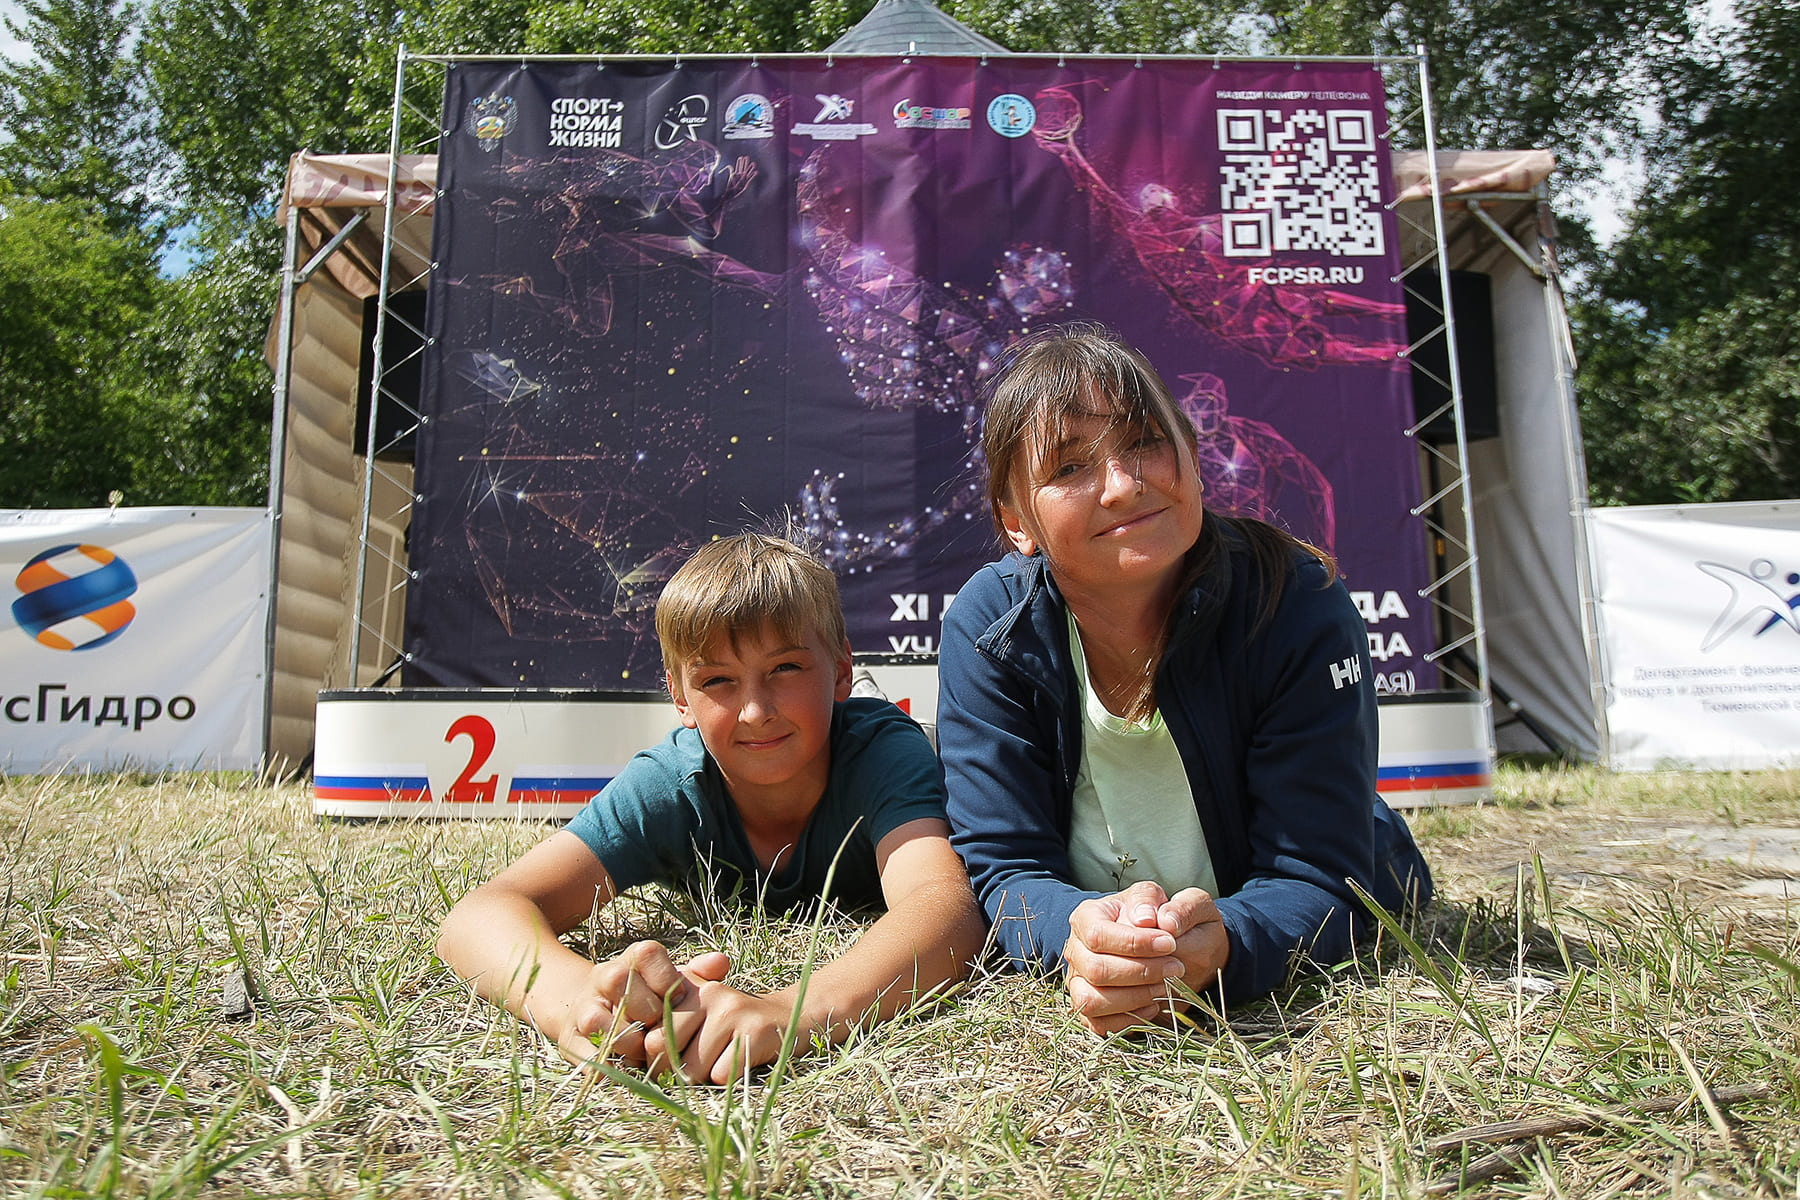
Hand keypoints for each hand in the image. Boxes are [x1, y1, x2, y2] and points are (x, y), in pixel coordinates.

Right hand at [555, 941, 729, 1066]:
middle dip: (650, 1017)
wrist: (591, 1007)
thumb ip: (698, 973)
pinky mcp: (571, 1040)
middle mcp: (605, 976)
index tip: (681, 1000)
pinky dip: (611, 1068)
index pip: (653, 960)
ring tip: (646, 1054)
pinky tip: (628, 1070)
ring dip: (630, 1046)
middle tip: (662, 1031)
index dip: (670, 985)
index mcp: (634, 957)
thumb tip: (722, 962)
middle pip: (628, 991)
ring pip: (604, 1025)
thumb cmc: (646, 996)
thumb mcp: (671, 981)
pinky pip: (590, 1057)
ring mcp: (585, 1008)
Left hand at [643, 982, 792, 1084]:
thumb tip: (637, 1056)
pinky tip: (740, 1064)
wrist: (794, 1016)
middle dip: (673, 1071)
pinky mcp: (756, 1031)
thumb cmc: (735, 1023)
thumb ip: (666, 1024)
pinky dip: (727, 1080)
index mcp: (689, 987)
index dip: (653, 1057)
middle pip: (664, 1051)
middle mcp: (708, 994)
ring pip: (692, 1069)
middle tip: (692, 1070)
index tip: (666, 1061)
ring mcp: (733, 1011)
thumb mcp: (700, 1011)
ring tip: (720, 1062)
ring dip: (703, 1078)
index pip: (649, 1032)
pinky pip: (722, 1075)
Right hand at [1063, 881, 1227, 1034]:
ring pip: (1093, 1000)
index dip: (1134, 943)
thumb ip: (1149, 900)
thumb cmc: (1148, 916)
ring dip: (1135, 997)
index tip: (1170, 943)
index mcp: (1084, 918)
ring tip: (1165, 986)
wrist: (1148, 940)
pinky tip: (1153, 1005)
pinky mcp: (1087, 1008)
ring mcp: (1077, 982)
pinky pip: (1099, 1023)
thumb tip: (1146, 919)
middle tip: (1176, 967)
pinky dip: (1129, 1019)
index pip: (1098, 935)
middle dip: (1141, 972)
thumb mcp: (1152, 896)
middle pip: (1097, 970)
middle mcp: (1074, 951)